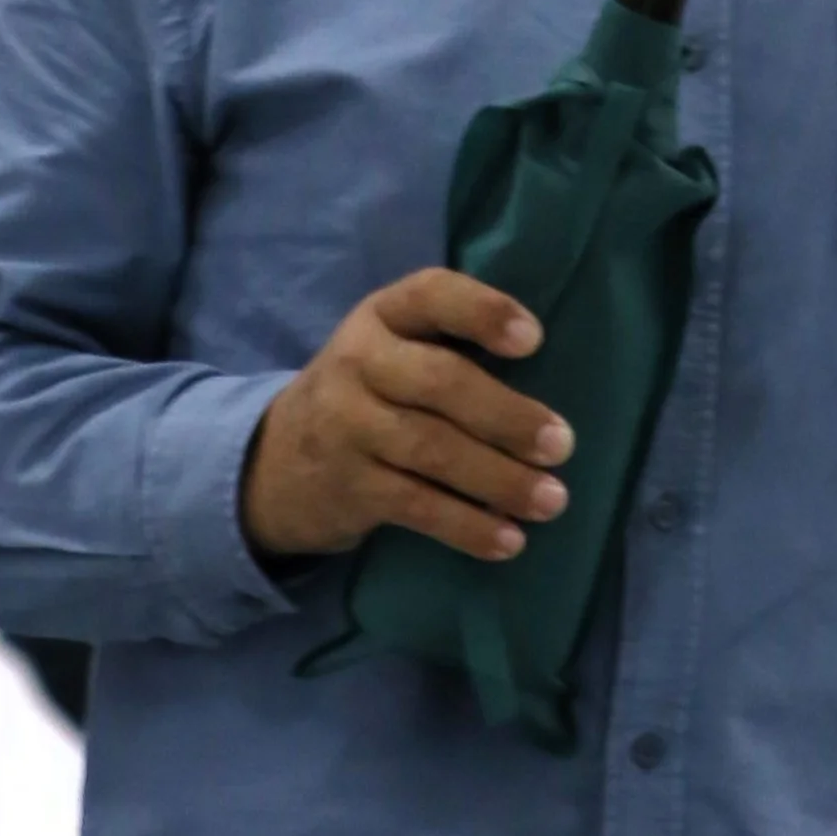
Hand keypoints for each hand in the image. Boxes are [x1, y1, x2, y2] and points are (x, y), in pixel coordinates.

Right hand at [240, 269, 571, 565]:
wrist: (274, 462)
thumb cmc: (371, 396)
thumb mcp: (393, 350)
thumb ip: (452, 346)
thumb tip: (558, 380)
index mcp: (382, 316)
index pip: (431, 294)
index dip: (483, 312)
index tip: (534, 341)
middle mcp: (358, 361)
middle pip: (439, 381)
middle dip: (507, 415)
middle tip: (562, 445)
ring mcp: (346, 425)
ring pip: (431, 449)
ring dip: (500, 479)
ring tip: (551, 501)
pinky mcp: (347, 485)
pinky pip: (416, 504)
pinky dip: (468, 526)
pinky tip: (509, 541)